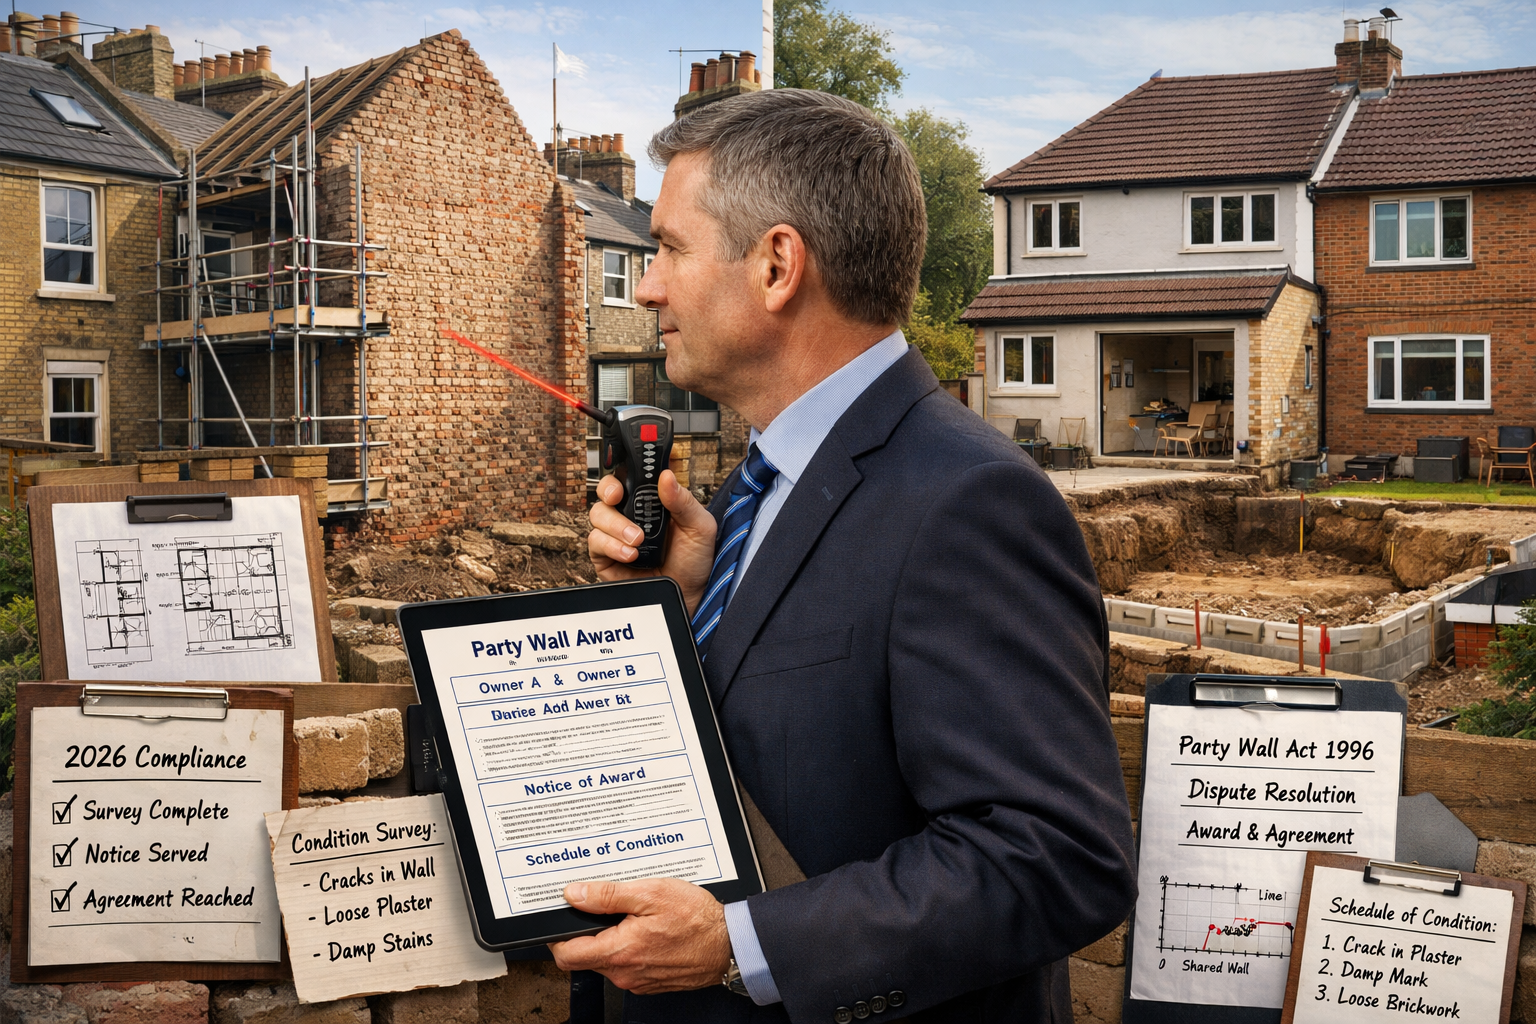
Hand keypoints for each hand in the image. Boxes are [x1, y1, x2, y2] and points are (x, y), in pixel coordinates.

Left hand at [548, 878, 731, 993]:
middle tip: (603, 907)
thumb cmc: (697, 920)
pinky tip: (646, 930)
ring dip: (611, 939)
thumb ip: (608, 895)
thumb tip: (575, 894)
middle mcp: (624, 973)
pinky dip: (629, 948)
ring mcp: (637, 981)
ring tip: (632, 915)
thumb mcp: (650, 893)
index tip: (562, 919)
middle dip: (588, 933)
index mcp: (619, 951)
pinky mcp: (649, 983)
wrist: (729, 945)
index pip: (566, 955)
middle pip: (585, 957)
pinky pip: (627, 966)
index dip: (557, 936)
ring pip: (607, 961)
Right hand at [588, 470, 716, 612]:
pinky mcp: (607, 557)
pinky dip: (610, 545)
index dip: (624, 470)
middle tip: (619, 497)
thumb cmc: (695, 561)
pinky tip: (629, 554)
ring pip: (598, 515)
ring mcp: (617, 535)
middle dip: (608, 490)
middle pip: (607, 491)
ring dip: (615, 525)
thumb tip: (667, 477)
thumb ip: (683, 501)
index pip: (631, 477)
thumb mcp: (700, 527)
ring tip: (638, 540)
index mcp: (653, 502)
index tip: (629, 472)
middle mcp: (632, 515)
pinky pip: (595, 542)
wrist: (690, 595)